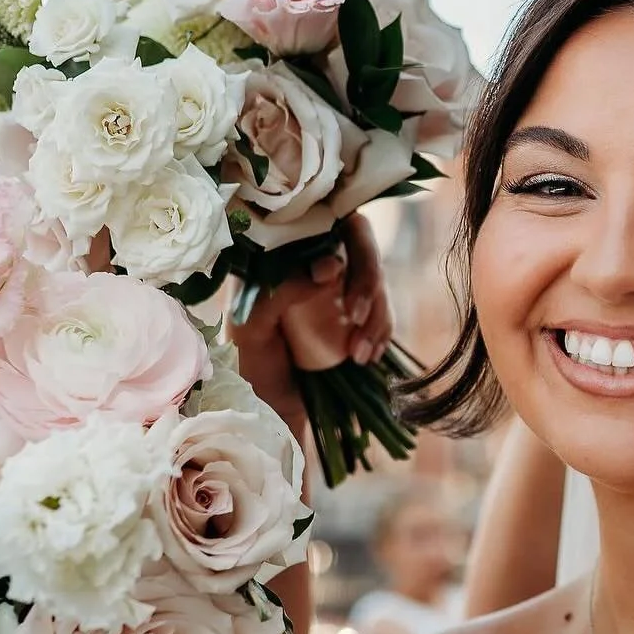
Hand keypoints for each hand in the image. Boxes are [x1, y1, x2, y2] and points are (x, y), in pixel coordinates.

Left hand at [228, 214, 394, 419]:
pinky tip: (367, 357)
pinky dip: (382, 332)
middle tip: (356, 316)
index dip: (334, 240)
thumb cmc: (250, 367)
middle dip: (366, 277)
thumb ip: (280, 292)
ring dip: (376, 314)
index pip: (318, 221)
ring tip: (359, 355)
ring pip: (376, 278)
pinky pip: (383, 310)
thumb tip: (326, 268)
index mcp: (276, 255)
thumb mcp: (251, 329)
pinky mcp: (356, 316)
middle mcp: (309, 264)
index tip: (328, 275)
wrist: (272, 412)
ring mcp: (337, 289)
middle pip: (358, 242)